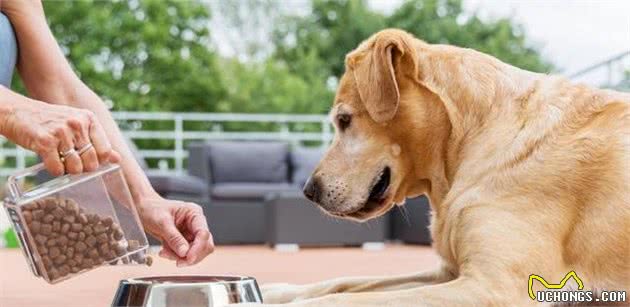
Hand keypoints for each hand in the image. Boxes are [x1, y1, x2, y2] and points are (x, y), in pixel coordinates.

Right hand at [0, 90, 119, 175]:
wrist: (18, 112)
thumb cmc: (51, 121)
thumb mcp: (78, 125)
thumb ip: (97, 142)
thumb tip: (118, 159)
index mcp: (89, 119)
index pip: (105, 151)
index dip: (98, 161)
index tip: (87, 160)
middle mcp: (78, 124)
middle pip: (92, 162)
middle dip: (83, 168)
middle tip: (71, 162)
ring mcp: (62, 132)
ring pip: (76, 167)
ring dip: (68, 171)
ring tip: (60, 160)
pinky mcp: (45, 142)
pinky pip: (58, 169)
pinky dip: (55, 171)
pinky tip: (50, 162)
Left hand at [137, 195, 213, 266]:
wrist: (143, 209)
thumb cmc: (152, 209)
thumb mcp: (162, 222)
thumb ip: (174, 238)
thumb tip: (184, 252)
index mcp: (194, 214)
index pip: (203, 233)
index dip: (198, 248)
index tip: (188, 258)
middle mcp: (195, 224)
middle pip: (204, 245)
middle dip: (191, 255)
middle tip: (178, 262)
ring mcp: (190, 233)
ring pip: (195, 252)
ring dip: (181, 257)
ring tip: (165, 253)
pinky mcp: (184, 241)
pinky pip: (184, 254)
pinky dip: (175, 256)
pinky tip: (164, 251)